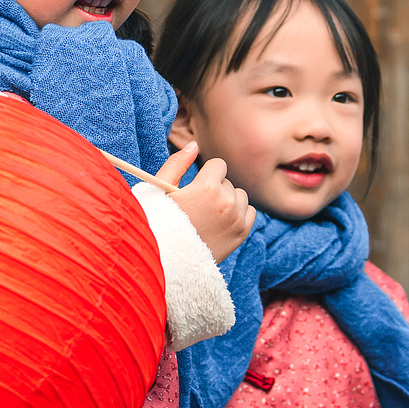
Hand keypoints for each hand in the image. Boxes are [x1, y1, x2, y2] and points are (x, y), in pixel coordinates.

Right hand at [156, 142, 255, 263]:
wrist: (166, 262)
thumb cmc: (158, 223)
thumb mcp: (159, 190)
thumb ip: (177, 163)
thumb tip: (194, 145)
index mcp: (207, 187)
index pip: (219, 165)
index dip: (205, 175)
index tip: (195, 187)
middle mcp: (227, 202)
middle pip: (228, 182)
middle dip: (215, 189)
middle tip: (197, 207)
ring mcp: (237, 219)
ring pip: (240, 196)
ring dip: (228, 201)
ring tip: (208, 215)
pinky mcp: (241, 235)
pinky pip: (250, 212)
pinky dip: (239, 214)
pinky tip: (220, 223)